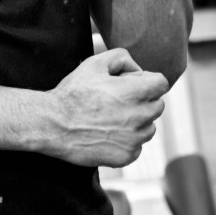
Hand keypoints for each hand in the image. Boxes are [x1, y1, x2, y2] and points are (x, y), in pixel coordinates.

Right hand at [45, 47, 168, 167]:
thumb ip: (122, 58)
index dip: (148, 81)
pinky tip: (108, 134)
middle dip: (144, 100)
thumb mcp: (95, 63)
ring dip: (138, 122)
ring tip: (113, 118)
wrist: (53, 125)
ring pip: (149, 128)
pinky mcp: (126, 156)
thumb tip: (138, 70)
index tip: (134, 84)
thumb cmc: (73, 93)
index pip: (162, 84)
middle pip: (158, 106)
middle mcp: (139, 116)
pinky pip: (138, 146)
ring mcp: (134, 139)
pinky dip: (128, 141)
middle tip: (120, 101)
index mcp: (135, 92)